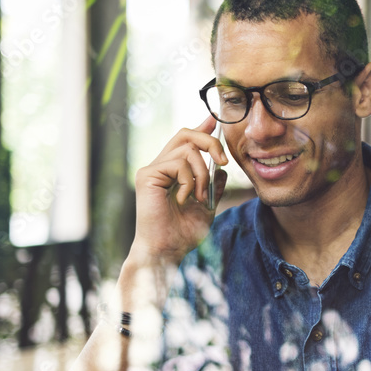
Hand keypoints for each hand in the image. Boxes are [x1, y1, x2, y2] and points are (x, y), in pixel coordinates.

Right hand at [130, 115, 228, 266]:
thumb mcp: (207, 207)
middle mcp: (159, 166)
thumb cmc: (183, 234)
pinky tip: (185, 199)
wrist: (166, 251)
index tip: (216, 118)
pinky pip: (178, 164)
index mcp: (172, 172)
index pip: (187, 141)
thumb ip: (214, 187)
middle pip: (186, 134)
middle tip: (224, 162)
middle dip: (210, 142)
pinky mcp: (147, 176)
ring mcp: (151, 170)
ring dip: (203, 174)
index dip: (202, 128)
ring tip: (201, 197)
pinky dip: (190, 181)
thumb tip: (222, 170)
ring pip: (187, 150)